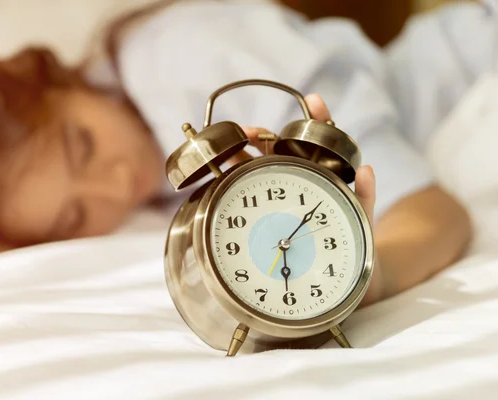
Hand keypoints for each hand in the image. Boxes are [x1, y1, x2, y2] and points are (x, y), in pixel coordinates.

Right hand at [230, 94, 380, 306]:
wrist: (345, 280)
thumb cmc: (355, 246)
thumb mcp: (360, 221)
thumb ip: (364, 198)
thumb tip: (368, 170)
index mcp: (322, 177)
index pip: (320, 142)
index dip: (319, 118)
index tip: (313, 100)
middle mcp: (298, 182)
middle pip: (277, 150)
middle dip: (261, 134)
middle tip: (249, 132)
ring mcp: (278, 198)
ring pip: (256, 169)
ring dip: (240, 156)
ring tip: (227, 153)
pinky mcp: (264, 218)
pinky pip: (246, 197)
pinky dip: (232, 183)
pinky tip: (221, 176)